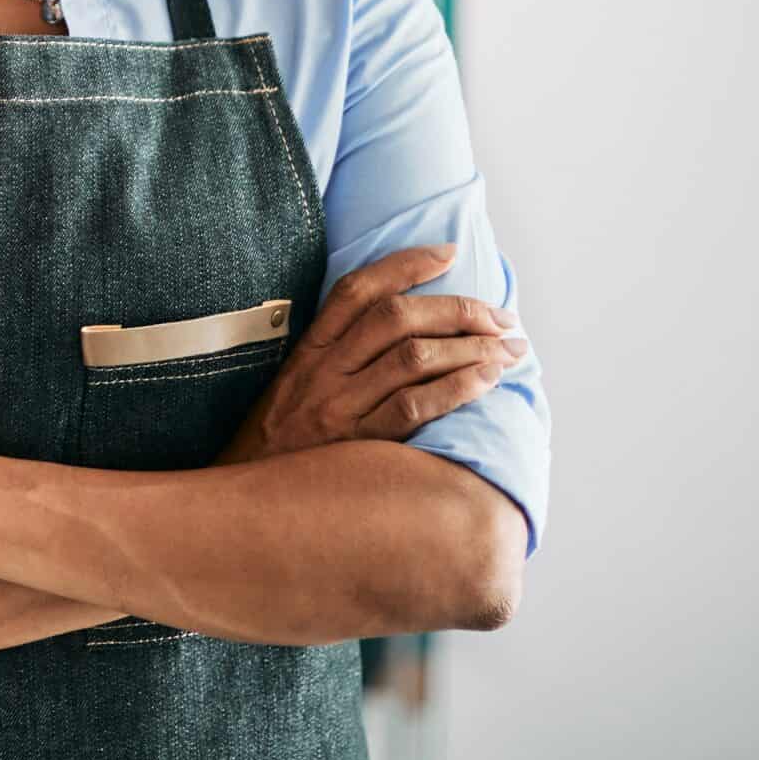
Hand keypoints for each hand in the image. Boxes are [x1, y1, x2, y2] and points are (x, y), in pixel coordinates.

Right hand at [224, 244, 524, 463]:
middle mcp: (322, 372)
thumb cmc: (282, 448)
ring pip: (413, 357)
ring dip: (471, 347)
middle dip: (458, 309)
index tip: (449, 253)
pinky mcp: (357, 446)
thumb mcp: (294, 391)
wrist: (249, 506)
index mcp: (308, 351)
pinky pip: (414, 408)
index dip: (404, 264)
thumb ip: (335, 361)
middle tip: (501, 317)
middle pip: (396, 318)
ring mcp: (338, 408)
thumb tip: (399, 334)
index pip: (356, 290)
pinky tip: (488, 381)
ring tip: (509, 349)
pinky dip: (458, 388)